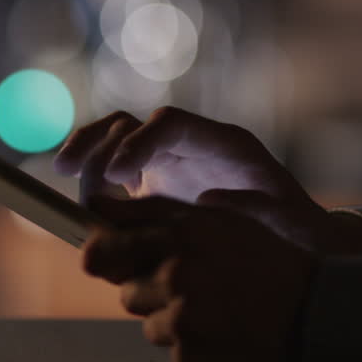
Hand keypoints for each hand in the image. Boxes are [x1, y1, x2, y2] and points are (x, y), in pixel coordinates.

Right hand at [54, 107, 361, 253]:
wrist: (293, 238)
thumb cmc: (295, 229)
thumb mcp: (287, 222)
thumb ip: (253, 209)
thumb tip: (204, 201)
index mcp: (222, 144)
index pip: (171, 125)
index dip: (139, 142)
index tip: (118, 175)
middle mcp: (187, 146)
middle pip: (130, 124)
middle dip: (95, 140)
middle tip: (65, 168)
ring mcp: (165, 163)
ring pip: (112, 142)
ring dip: (84, 155)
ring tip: (65, 181)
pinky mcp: (150, 185)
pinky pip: (110, 173)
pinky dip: (89, 183)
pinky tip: (79, 205)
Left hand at [84, 196, 316, 361]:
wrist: (320, 321)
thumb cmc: (272, 266)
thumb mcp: (223, 222)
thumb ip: (161, 214)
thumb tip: (98, 208)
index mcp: (184, 232)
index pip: (109, 237)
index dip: (98, 245)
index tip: (91, 249)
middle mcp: (176, 272)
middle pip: (124, 285)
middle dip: (145, 287)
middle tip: (187, 288)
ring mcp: (180, 317)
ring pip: (146, 319)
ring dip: (169, 318)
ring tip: (214, 312)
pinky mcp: (186, 356)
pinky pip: (170, 350)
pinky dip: (191, 347)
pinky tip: (222, 335)